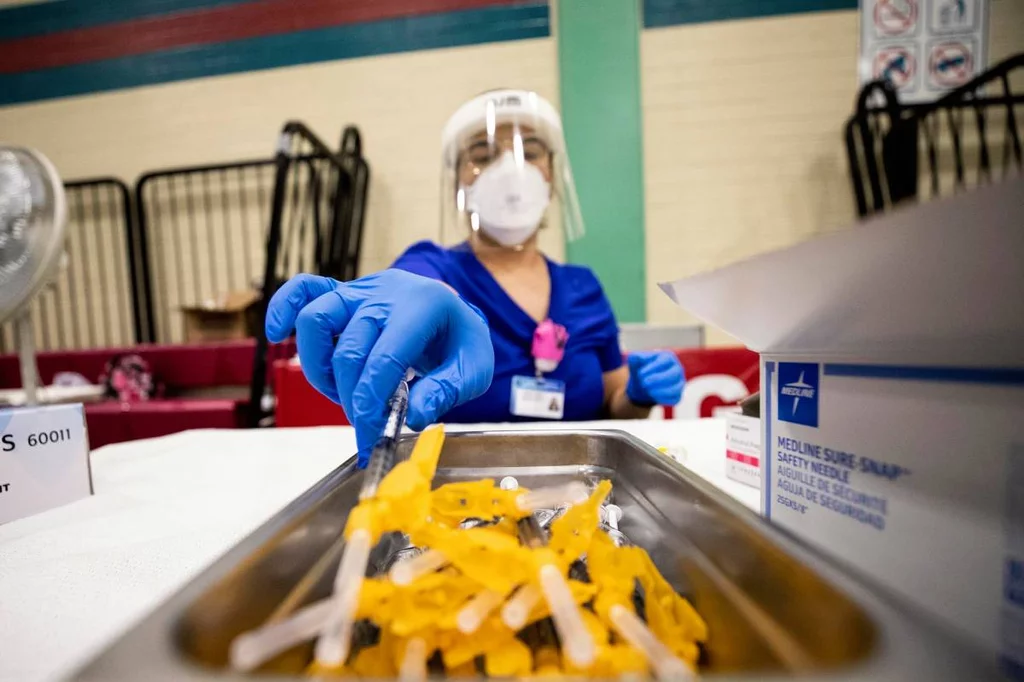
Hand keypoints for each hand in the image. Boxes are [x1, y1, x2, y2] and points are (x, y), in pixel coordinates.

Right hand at [266, 270, 494, 465]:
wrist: (454, 312)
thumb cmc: (461, 341)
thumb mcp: (475, 368)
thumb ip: (448, 391)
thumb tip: (414, 416)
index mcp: (424, 306)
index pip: (385, 358)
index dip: (370, 402)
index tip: (368, 437)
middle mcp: (386, 293)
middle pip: (348, 349)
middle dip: (351, 398)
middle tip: (364, 425)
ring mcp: (360, 290)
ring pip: (316, 319)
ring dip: (320, 368)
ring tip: (342, 392)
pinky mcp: (341, 292)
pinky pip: (303, 288)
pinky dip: (283, 308)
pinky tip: (277, 334)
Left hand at [625, 351, 684, 406]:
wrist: (642, 385)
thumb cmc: (641, 370)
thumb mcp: (635, 362)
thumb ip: (635, 358)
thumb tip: (637, 357)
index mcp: (668, 357)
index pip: (665, 361)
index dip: (653, 368)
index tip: (640, 374)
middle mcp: (677, 369)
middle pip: (673, 374)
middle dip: (658, 379)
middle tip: (644, 383)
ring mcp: (679, 383)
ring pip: (676, 388)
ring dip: (661, 391)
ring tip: (648, 390)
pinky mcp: (677, 395)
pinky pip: (675, 399)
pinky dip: (664, 399)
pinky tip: (653, 396)